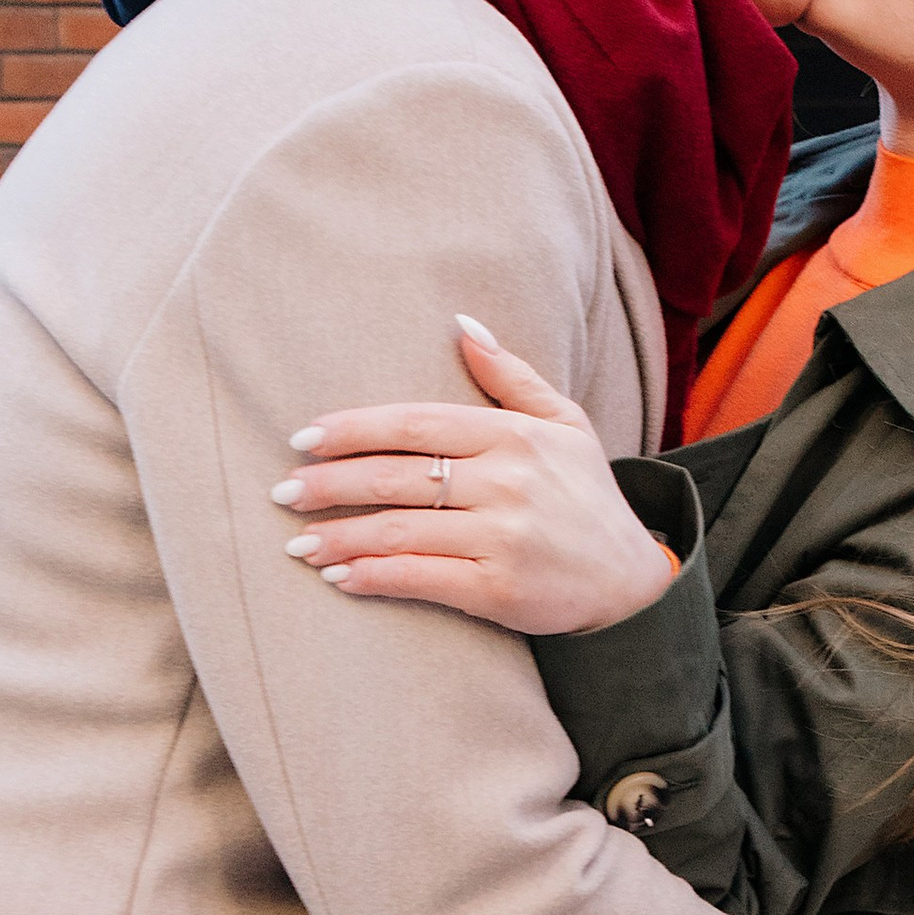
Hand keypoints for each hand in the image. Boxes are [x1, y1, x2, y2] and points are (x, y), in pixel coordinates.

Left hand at [271, 319, 678, 635]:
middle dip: (329, 484)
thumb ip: (510, 376)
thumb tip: (461, 324)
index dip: (354, 429)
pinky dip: (373, 578)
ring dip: (339, 537)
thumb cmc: (585, 496)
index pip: (416, 424)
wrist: (630, 580)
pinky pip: (420, 579)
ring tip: (297, 542)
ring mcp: (503, 538)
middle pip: (396, 476)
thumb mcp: (564, 423)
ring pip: (399, 531)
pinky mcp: (499, 591)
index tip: (304, 439)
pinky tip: (339, 577)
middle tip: (283, 492)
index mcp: (513, 436)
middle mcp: (507, 482)